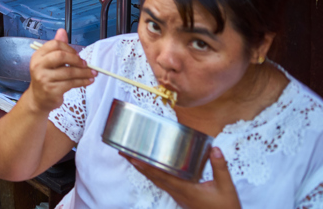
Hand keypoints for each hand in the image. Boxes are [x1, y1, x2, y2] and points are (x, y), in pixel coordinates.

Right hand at [27, 28, 95, 112]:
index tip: (77, 55)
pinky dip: (82, 82)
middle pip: (60, 56)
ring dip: (84, 73)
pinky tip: (88, 81)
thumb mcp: (49, 62)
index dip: (69, 48)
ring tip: (92, 73)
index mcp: (38, 56)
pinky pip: (71, 83)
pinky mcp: (52, 90)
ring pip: (69, 72)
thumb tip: (62, 31)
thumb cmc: (46, 78)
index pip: (54, 44)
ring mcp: (44, 78)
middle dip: (76, 59)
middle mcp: (38, 66)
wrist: (38, 99)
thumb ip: (56, 47)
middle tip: (85, 64)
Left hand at [126, 147, 240, 208]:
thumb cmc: (227, 208)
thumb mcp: (226, 188)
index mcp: (186, 189)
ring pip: (157, 182)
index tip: (132, 157)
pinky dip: (154, 175)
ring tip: (132, 158)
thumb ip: (220, 168)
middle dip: (138, 165)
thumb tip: (215, 148)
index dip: (146, 166)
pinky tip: (153, 170)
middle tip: (124, 152)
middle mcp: (178, 193)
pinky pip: (163, 185)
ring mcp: (179, 196)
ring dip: (144, 170)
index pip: (161, 176)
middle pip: (153, 178)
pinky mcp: (182, 198)